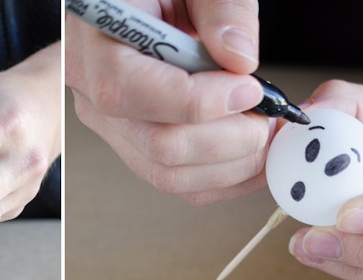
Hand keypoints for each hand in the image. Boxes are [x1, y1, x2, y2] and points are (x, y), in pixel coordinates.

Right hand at [66, 0, 270, 204]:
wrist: (136, 3)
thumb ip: (221, 8)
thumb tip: (240, 58)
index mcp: (95, 43)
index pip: (132, 92)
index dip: (201, 101)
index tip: (250, 89)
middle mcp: (95, 95)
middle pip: (158, 146)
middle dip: (228, 141)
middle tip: (267, 118)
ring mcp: (113, 126)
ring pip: (169, 174)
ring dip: (231, 165)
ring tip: (265, 133)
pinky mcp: (135, 145)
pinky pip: (176, 180)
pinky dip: (222, 177)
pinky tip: (252, 155)